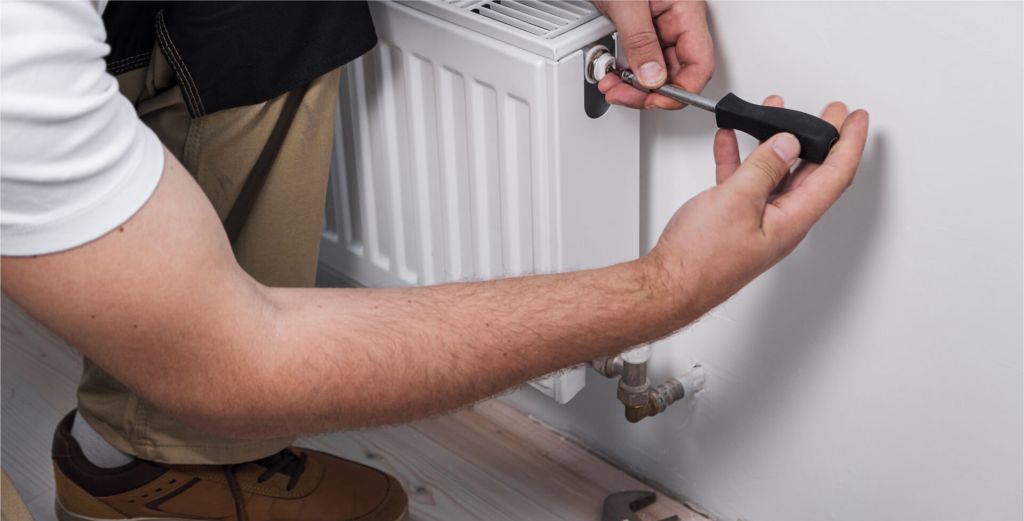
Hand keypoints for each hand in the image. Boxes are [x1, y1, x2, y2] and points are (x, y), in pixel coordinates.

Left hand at [593, 0, 713, 108]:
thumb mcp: (628, 4)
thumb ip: (641, 42)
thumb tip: (653, 80)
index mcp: (686, 12)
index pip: (699, 65)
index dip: (680, 91)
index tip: (654, 101)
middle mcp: (678, 20)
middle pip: (677, 73)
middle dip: (649, 92)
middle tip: (623, 95)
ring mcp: (660, 25)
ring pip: (658, 71)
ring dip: (635, 87)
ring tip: (613, 86)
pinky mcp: (642, 27)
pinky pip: (642, 59)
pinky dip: (628, 73)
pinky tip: (614, 75)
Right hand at [643, 98, 869, 313]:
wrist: (669, 285)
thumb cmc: (701, 260)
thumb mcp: (736, 202)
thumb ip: (764, 168)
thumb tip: (787, 143)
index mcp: (793, 220)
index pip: (835, 175)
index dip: (849, 142)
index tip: (856, 118)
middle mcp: (781, 221)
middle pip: (811, 172)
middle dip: (821, 137)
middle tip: (831, 112)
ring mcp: (758, 221)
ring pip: (776, 173)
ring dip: (776, 143)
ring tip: (777, 114)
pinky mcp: (734, 221)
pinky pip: (745, 182)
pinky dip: (741, 158)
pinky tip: (731, 141)